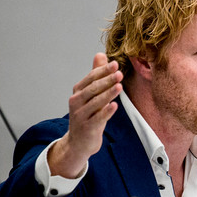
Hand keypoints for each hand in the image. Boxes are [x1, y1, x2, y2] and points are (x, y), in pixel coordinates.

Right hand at [48, 53, 122, 177]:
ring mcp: (81, 115)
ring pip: (95, 102)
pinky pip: (98, 118)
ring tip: (119, 86)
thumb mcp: (91, 95)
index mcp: (78, 92)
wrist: (78, 142)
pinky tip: (114, 106)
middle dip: (106, 80)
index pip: (91, 78)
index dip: (103, 71)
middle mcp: (76, 102)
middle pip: (93, 88)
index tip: (115, 64)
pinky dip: (106, 112)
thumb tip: (101, 54)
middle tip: (119, 73)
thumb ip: (95, 75)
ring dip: (108, 94)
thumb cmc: (88, 115)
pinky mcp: (87, 127)